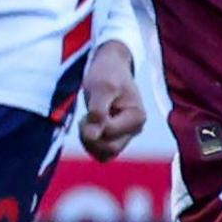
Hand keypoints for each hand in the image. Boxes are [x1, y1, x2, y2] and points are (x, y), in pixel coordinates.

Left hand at [78, 39, 146, 158]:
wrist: (110, 67)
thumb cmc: (107, 74)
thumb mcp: (101, 88)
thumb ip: (98, 111)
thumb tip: (93, 135)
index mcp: (137, 117)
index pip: (110, 135)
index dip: (93, 126)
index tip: (87, 112)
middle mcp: (135, 129)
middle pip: (110, 149)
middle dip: (91, 137)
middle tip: (84, 118)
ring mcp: (126, 134)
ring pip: (105, 154)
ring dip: (89, 142)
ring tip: (86, 122)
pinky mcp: (117, 137)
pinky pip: (102, 153)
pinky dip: (90, 144)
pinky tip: (88, 127)